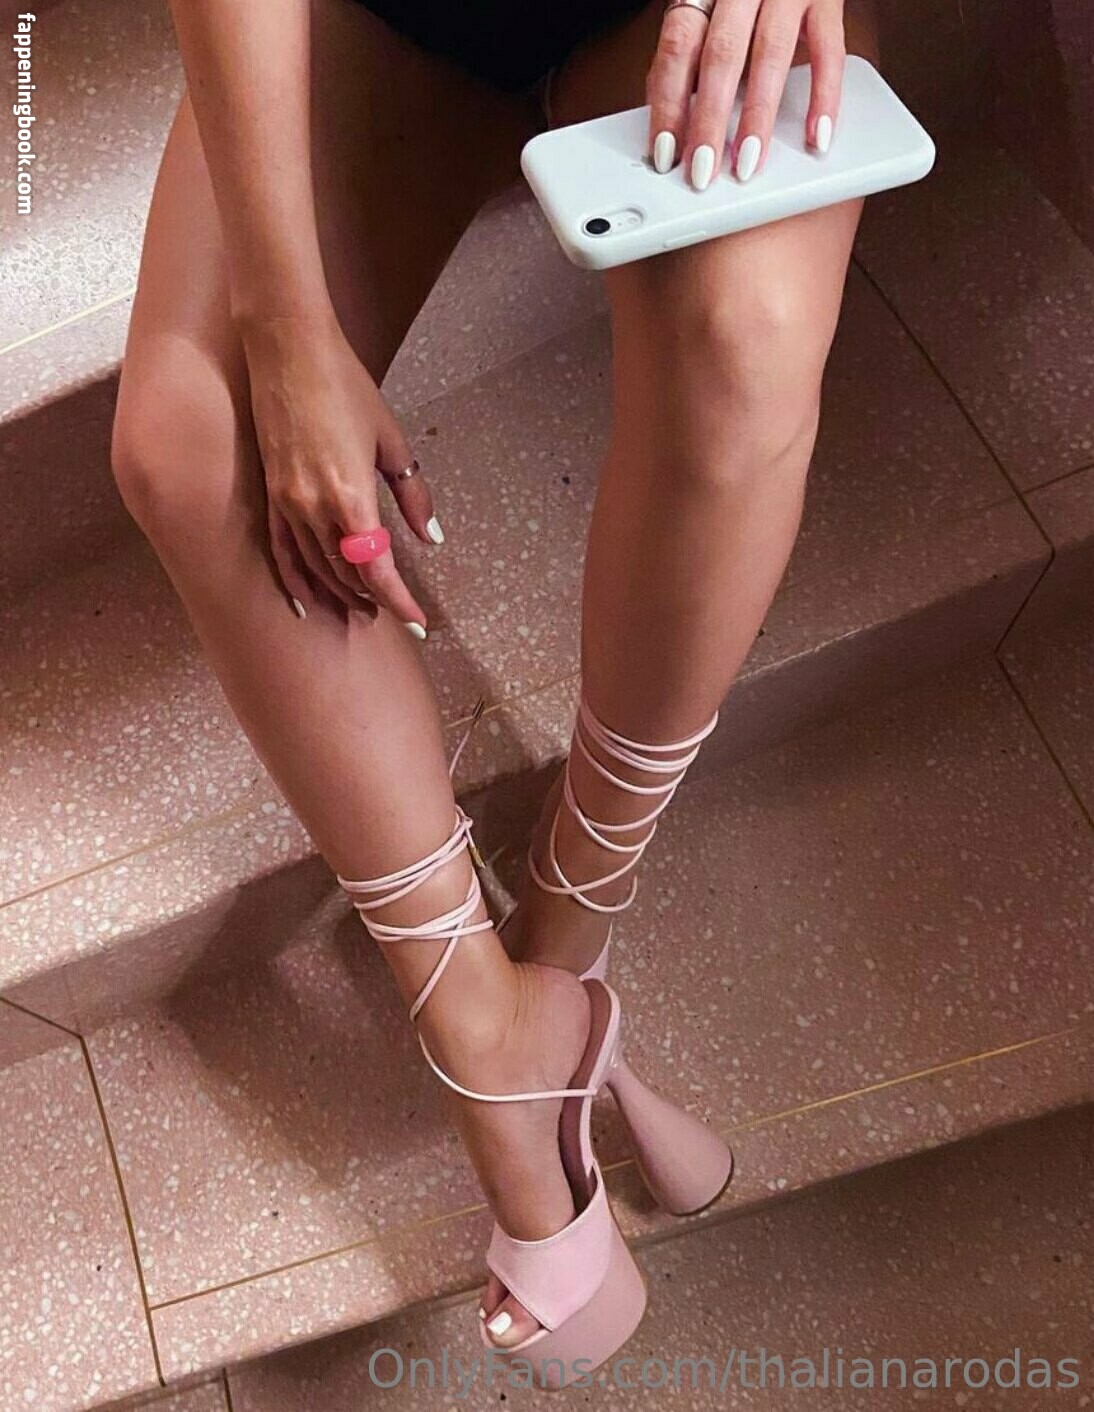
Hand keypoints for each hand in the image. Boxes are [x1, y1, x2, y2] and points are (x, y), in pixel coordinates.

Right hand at [240, 311, 440, 632]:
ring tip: (360, 612)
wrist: (288, 349)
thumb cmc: (346, 387)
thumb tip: (430, 537)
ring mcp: (287, 503)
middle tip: (394, 616)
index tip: (417, 622)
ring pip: (314, 569)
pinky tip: (306, 604)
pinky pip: (281, 551)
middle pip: (345, 575)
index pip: (376, 570)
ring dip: (338, 595)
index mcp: (352, 496)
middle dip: (372, 600)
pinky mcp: (271, 494)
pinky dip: (295, 581)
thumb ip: (412, 496)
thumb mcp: (391, 441)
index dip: (398, 601)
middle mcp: (315, 508)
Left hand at [647, 0, 844, 189]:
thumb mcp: (709, 9)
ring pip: (769, 54)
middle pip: (720, 55)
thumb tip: (668, 117)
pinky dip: (823, 96)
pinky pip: (829, 50)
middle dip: (709, 119)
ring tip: (748, 163)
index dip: (668, 102)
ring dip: (757, 116)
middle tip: (703, 170)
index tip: (666, 152)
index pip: (678, 47)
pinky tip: (815, 136)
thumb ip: (691, 52)